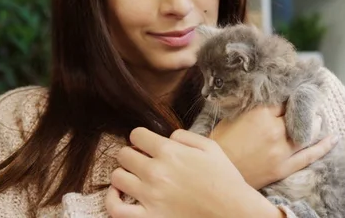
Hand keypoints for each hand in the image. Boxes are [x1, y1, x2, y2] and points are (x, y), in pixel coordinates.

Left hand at [105, 128, 283, 217]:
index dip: (140, 137)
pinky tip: (118, 194)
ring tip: (132, 177)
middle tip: (140, 160)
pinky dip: (112, 199)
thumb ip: (186, 136)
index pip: (137, 135)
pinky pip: (116, 208)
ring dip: (123, 174)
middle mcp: (156, 171)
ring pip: (117, 177)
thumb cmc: (224, 180)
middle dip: (131, 154)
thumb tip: (168, 137)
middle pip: (123, 154)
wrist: (232, 211)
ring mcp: (149, 196)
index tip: (145, 144)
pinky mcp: (148, 217)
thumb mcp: (211, 147)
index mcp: (170, 152)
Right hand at [204, 105, 338, 189]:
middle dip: (297, 109)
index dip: (285, 99)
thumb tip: (267, 98)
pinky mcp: (283, 167)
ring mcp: (280, 150)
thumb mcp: (231, 117)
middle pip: (294, 114)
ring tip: (319, 117)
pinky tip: (333, 139)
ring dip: (313, 123)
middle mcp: (273, 129)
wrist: (214, 173)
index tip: (289, 95)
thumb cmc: (220, 143)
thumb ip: (251, 107)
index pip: (282, 99)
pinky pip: (309, 155)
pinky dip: (323, 147)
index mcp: (259, 113)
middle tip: (303, 104)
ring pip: (305, 132)